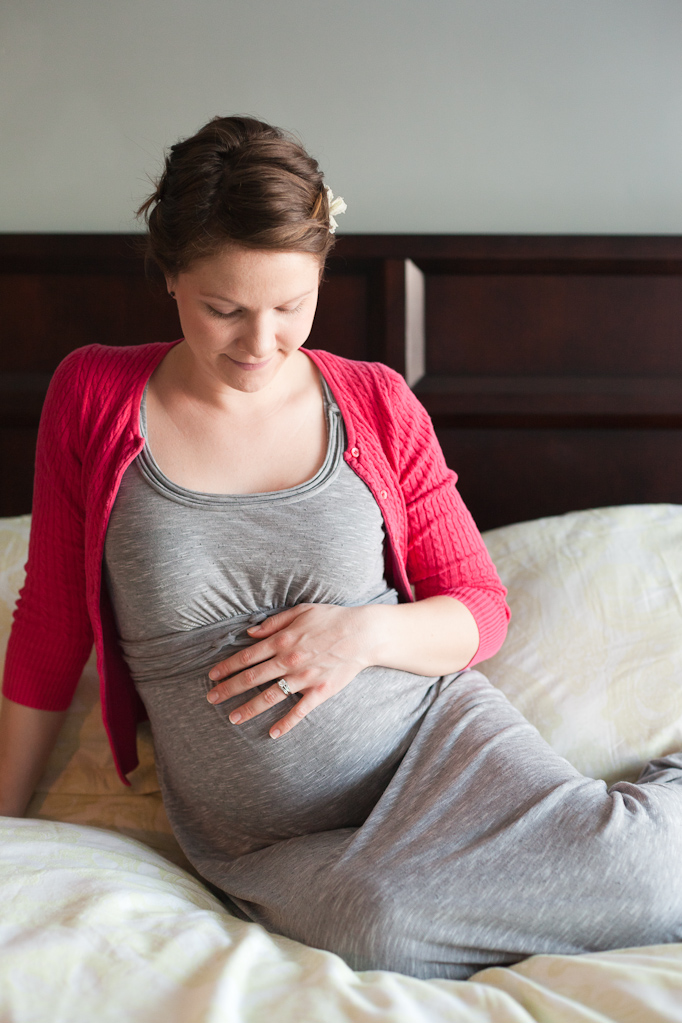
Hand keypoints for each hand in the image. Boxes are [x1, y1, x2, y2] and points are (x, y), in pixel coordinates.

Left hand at [206, 603, 373, 737]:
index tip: (212, 675)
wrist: (363, 633)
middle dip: (229, 689)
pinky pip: (299, 711)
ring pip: (270, 696)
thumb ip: (272, 624)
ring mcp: (304, 678)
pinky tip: (273, 733)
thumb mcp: (300, 612)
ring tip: (232, 718)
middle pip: (252, 678)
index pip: (247, 656)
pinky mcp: (319, 691)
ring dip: (249, 708)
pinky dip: (286, 723)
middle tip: (211, 698)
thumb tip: (249, 634)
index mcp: (282, 640)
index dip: (227, 667)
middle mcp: (288, 661)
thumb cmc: (331, 619)